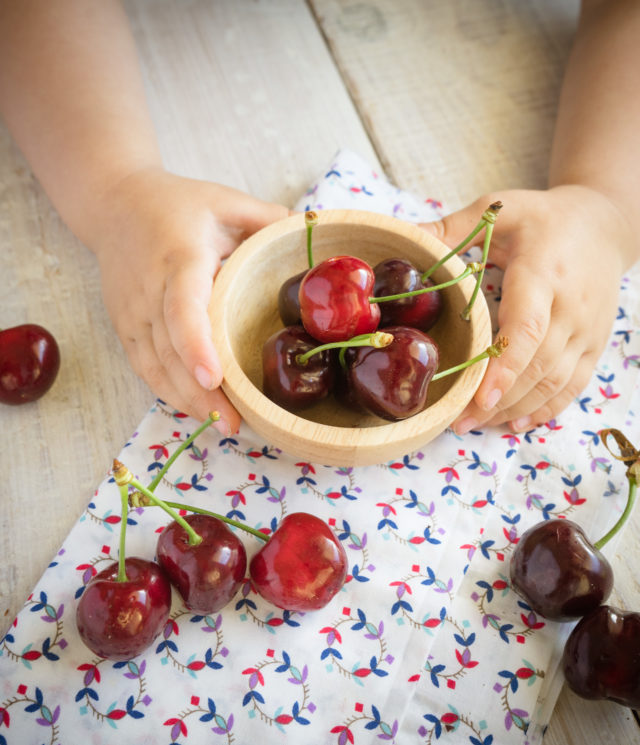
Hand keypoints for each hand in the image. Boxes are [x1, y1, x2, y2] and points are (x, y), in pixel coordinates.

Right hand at [88, 167, 289, 431]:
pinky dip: (168, 391)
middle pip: (170, 350)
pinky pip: (144, 367)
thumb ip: (268, 219)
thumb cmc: (177, 204)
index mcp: (178, 257)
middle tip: (236, 424)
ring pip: (156, 366)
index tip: (213, 379)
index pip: (182, 307)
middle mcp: (149, 290)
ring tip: (225, 424)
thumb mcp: (226, 200)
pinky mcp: (123, 325)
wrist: (113, 204)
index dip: (195, 345)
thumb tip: (315, 234)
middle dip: (201, 392)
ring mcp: (131, 311)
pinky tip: (196, 409)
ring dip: (187, 400)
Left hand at [422, 185, 634, 432]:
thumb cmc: (543, 218)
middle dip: (497, 399)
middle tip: (457, 421)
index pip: (527, 329)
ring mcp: (587, 330)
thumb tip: (406, 235)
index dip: (504, 367)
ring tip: (474, 425)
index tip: (479, 396)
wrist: (604, 225)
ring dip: (515, 409)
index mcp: (543, 273)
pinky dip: (545, 409)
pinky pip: (573, 386)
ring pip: (554, 382)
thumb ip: (453, 226)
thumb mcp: (500, 209)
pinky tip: (515, 423)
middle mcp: (570, 307)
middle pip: (537, 366)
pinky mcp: (595, 343)